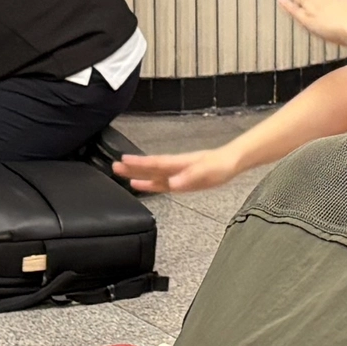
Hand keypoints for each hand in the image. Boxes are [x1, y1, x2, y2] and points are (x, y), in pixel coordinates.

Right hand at [116, 145, 239, 195]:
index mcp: (180, 163)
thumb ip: (190, 177)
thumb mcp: (208, 172)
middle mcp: (175, 167)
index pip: (156, 163)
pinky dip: (150, 183)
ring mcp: (177, 173)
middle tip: (115, 166)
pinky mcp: (181, 180)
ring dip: (138, 173)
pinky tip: (140, 185)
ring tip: (121, 173)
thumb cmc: (221, 165)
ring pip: (153, 174)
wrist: (231, 163)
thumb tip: (173, 184)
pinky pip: (161, 182)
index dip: (140, 163)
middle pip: (150, 167)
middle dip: (133, 167)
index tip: (124, 160)